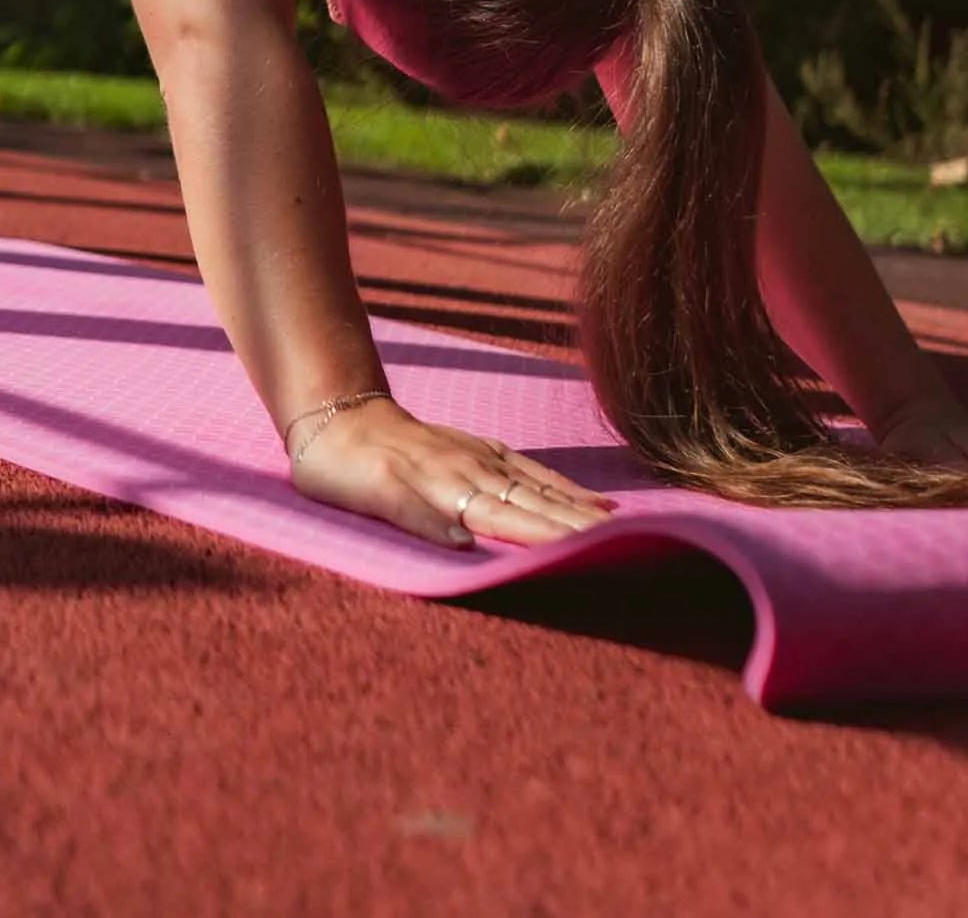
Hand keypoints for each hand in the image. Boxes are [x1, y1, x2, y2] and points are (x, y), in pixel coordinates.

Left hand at [289, 398, 614, 548]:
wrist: (336, 415)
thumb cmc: (343, 468)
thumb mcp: (365, 496)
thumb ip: (414, 517)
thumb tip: (463, 543)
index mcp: (447, 489)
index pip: (509, 520)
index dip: (550, 539)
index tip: (592, 552)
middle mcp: (472, 473)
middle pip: (537, 506)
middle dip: (581, 528)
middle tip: (631, 547)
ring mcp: (480, 458)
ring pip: (542, 489)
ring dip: (582, 511)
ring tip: (624, 530)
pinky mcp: (481, 450)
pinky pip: (532, 471)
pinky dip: (565, 488)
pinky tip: (594, 501)